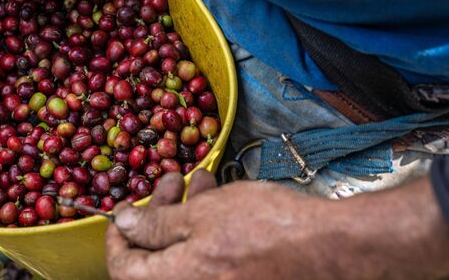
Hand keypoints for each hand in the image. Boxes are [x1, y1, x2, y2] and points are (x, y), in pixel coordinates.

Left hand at [105, 171, 448, 279]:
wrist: (329, 248)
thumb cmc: (264, 229)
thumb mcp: (202, 214)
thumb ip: (157, 223)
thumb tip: (125, 223)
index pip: (123, 268)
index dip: (118, 235)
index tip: (126, 208)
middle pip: (157, 258)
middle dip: (160, 213)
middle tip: (170, 181)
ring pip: (187, 253)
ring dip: (187, 214)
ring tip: (200, 179)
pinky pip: (211, 260)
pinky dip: (209, 230)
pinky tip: (223, 198)